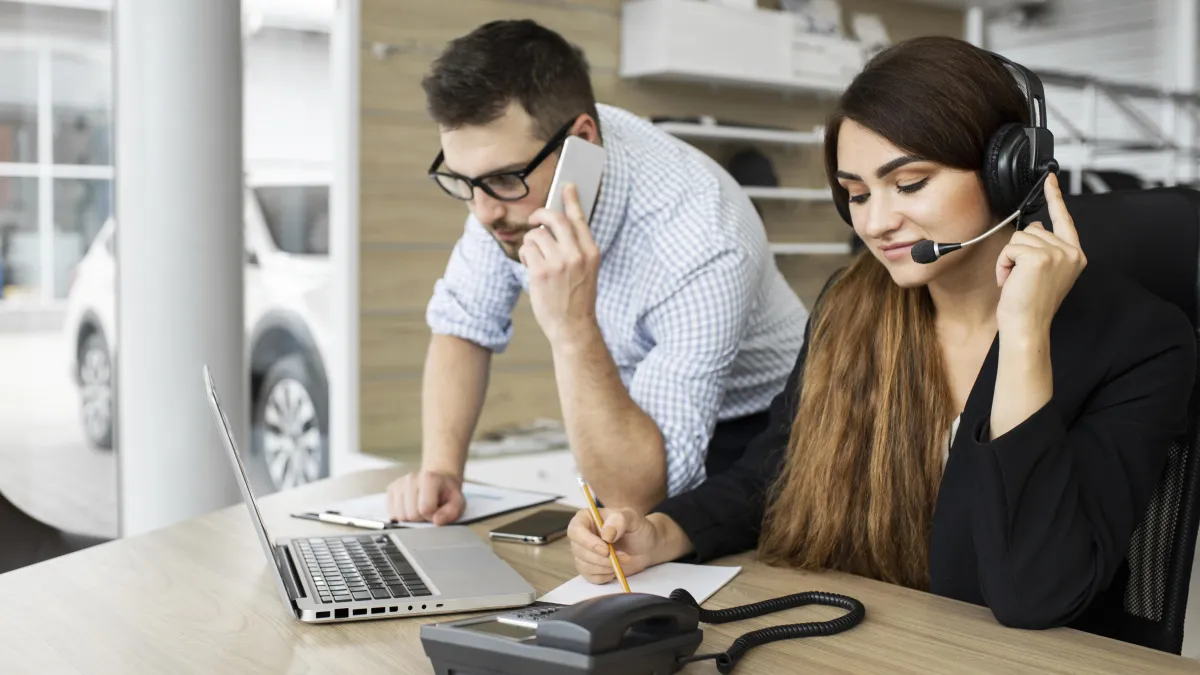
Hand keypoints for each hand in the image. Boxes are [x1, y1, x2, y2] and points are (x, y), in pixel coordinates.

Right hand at [385, 469, 464, 525]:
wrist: (438, 480)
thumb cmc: (447, 493)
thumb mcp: (458, 502)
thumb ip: (451, 513)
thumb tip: (437, 521)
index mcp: (429, 478)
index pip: (425, 509)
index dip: (432, 516)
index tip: (437, 511)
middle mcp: (411, 478)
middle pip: (410, 514)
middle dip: (421, 518)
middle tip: (429, 511)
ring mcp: (399, 483)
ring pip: (399, 516)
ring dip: (411, 518)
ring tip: (420, 508)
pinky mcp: (391, 490)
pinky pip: (392, 514)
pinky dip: (402, 516)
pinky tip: (411, 508)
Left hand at [520, 183, 600, 346]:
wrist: (573, 327)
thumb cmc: (577, 298)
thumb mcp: (587, 270)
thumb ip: (577, 248)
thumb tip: (557, 224)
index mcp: (591, 252)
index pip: (579, 219)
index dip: (571, 200)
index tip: (567, 186)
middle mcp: (577, 254)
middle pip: (555, 218)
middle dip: (541, 214)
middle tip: (535, 219)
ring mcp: (559, 263)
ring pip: (536, 233)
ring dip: (531, 242)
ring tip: (535, 256)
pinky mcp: (541, 272)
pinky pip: (527, 249)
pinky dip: (525, 255)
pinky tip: (531, 267)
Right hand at [568, 507, 662, 583]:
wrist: (645, 546)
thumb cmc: (637, 528)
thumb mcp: (632, 518)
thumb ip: (619, 520)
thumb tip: (606, 535)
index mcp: (586, 518)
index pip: (575, 530)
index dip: (587, 542)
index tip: (606, 549)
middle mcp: (581, 536)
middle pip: (578, 551)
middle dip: (602, 558)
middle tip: (623, 557)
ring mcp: (584, 553)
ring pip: (584, 565)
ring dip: (606, 567)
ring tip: (623, 560)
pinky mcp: (589, 568)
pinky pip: (591, 577)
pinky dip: (605, 575)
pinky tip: (616, 568)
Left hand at [995, 172, 1086, 335]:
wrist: (1027, 326)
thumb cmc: (1031, 304)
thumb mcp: (1045, 272)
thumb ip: (1046, 248)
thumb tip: (1036, 226)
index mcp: (1075, 255)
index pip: (1064, 219)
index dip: (1056, 197)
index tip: (1050, 178)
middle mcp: (1070, 252)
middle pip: (1033, 228)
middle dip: (1019, 251)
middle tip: (1022, 277)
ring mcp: (1057, 253)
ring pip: (1019, 237)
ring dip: (1009, 258)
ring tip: (1017, 280)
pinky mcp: (1039, 256)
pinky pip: (1010, 247)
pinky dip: (1003, 264)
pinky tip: (1010, 280)